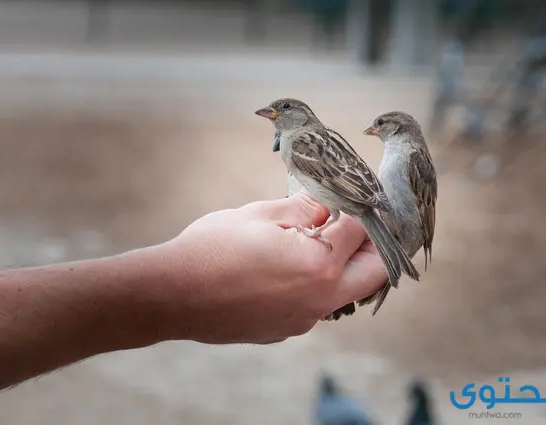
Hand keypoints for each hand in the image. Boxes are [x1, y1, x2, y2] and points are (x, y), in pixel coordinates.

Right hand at [132, 192, 388, 344]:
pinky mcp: (284, 330)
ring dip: (344, 266)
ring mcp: (303, 320)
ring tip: (321, 240)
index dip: (361, 208)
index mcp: (319, 266)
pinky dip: (315, 284)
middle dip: (373, 245)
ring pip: (345, 292)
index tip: (356, 196)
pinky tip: (288, 267)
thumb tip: (327, 204)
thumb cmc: (212, 249)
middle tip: (358, 222)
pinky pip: (315, 305)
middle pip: (373, 272)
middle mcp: (319, 300)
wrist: (171, 295)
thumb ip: (303, 208)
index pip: (361, 230)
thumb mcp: (259, 215)